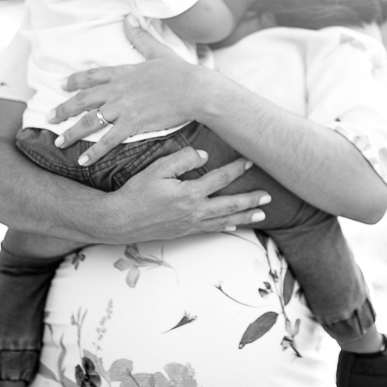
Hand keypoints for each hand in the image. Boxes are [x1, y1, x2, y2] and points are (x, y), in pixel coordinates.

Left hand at [48, 16, 212, 163]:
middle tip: (49, 117)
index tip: (62, 85)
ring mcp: (123, 108)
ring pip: (90, 121)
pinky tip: (83, 161)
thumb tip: (129, 17)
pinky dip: (94, 152)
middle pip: (83, 100)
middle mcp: (118, 90)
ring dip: (72, 133)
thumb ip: (140, 37)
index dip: (75, 81)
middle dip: (63, 109)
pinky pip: (108, 140)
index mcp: (123, 72)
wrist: (195, 90)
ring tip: (59, 142)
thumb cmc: (181, 72)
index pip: (92, 76)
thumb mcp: (158, 51)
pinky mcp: (133, 124)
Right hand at [102, 146, 269, 241]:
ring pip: (224, 220)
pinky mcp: (184, 232)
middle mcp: (195, 211)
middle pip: (230, 204)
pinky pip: (210, 230)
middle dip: (251, 200)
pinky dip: (225, 228)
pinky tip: (233, 227)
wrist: (119, 221)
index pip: (220, 179)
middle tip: (268, 196)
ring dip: (244, 217)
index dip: (236, 169)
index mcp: (190, 194)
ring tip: (262, 215)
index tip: (250, 162)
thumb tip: (204, 155)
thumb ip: (182, 160)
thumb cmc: (136, 192)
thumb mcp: (157, 169)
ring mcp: (190, 224)